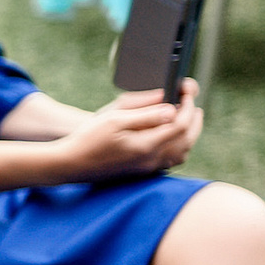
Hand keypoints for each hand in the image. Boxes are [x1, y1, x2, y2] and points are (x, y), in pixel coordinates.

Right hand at [50, 83, 198, 181]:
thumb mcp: (114, 119)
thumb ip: (145, 114)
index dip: (187, 106)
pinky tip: (171, 138)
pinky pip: (170, 161)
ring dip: (189, 135)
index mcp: (146, 145)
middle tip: (191, 103)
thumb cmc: (88, 139)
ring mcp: (147, 168)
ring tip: (186, 119)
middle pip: (186, 140)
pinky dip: (178, 147)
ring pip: (182, 153)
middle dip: (194, 120)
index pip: (180, 124)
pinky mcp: (142, 172)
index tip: (184, 92)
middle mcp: (151, 159)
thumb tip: (171, 109)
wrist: (70, 164)